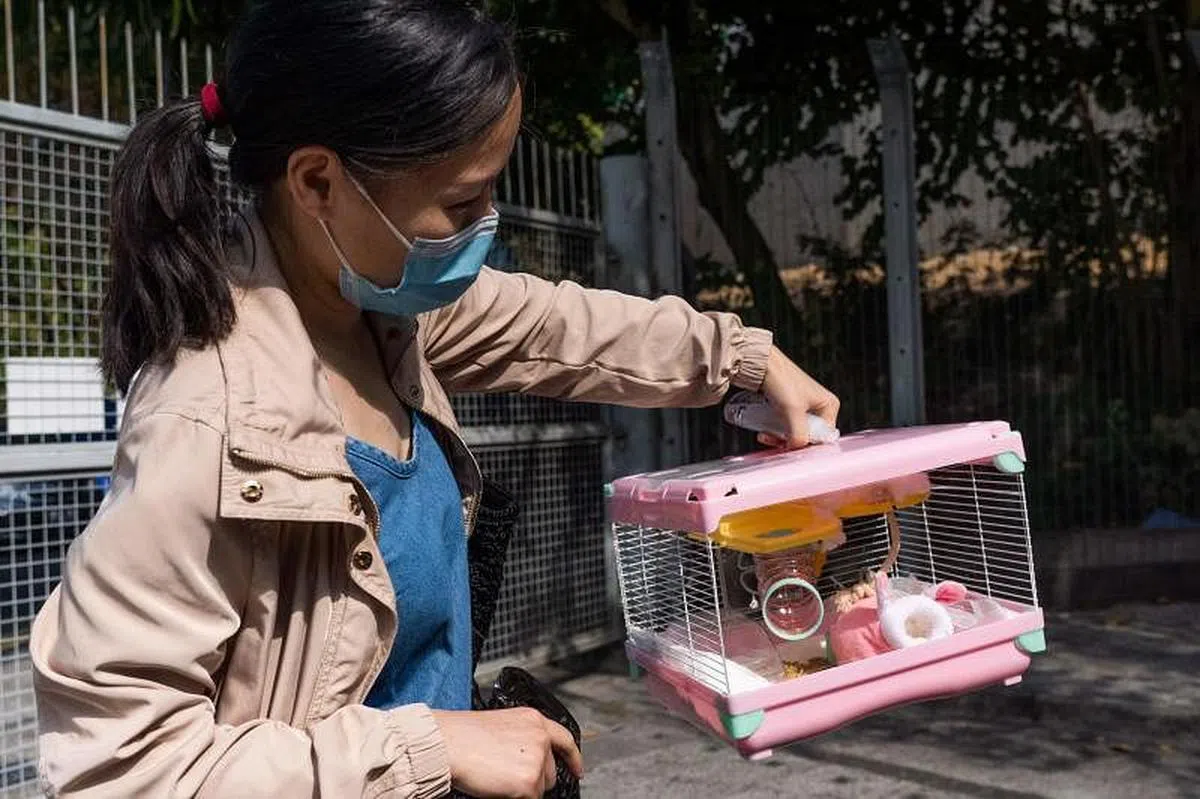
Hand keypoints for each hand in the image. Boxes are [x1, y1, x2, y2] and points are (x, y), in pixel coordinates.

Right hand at [433, 708, 582, 798]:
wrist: (448, 743)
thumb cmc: (464, 736)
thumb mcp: (502, 726)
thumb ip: (522, 738)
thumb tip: (529, 758)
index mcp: (533, 719)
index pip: (564, 739)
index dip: (573, 758)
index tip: (577, 770)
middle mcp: (540, 736)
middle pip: (551, 771)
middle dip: (535, 778)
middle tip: (509, 776)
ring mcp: (537, 759)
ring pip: (540, 788)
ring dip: (523, 788)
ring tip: (498, 775)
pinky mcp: (530, 782)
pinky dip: (514, 797)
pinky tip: (497, 784)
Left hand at [758, 345, 839, 448]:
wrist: (761, 365)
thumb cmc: (781, 381)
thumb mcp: (793, 411)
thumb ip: (799, 434)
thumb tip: (797, 447)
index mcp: (829, 405)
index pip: (823, 436)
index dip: (806, 444)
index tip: (790, 446)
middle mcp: (819, 406)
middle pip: (807, 435)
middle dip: (789, 441)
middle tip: (774, 440)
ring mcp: (804, 406)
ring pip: (794, 432)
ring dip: (778, 437)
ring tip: (765, 435)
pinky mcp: (789, 406)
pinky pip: (785, 425)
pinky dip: (775, 430)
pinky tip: (763, 431)